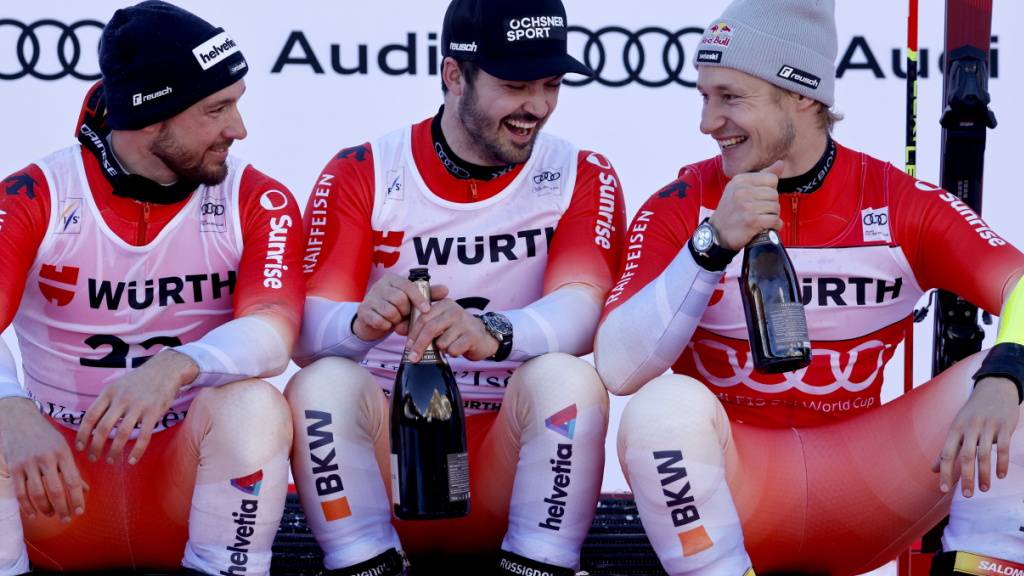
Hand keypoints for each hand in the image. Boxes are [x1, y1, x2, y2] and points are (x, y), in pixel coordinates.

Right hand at [0, 397, 87, 521]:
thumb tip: (85, 489)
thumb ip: (73, 469)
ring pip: (38, 493)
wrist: (19, 421)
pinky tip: (33, 513)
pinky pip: (21, 492)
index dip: (77, 498)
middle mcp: (46, 458)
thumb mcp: (63, 447)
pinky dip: (27, 506)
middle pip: (56, 490)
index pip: (73, 480)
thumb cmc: (45, 436)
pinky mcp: (14, 468)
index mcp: (62, 453)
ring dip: (46, 508)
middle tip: (66, 519)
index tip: (80, 511)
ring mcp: (28, 464)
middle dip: (63, 508)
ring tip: (52, 515)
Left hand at [75, 349, 196, 464]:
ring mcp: (138, 406)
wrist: (165, 369)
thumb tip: (91, 423)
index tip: (80, 447)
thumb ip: (106, 401)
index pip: (90, 416)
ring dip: (114, 451)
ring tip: (111, 461)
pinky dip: (137, 451)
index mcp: (109, 392)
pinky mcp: (154, 412)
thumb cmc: (139, 380)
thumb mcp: (118, 385)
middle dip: (95, 447)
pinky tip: (132, 460)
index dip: (82, 434)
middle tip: (93, 458)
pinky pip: (143, 436)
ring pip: (121, 434)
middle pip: (103, 428)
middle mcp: (121, 399)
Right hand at [353, 273, 448, 340]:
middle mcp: (380, 285)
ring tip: (395, 320)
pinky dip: (386, 325)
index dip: (419, 299)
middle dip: (405, 311)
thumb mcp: (411, 301)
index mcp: (393, 279)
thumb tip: (446, 290)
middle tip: (404, 315)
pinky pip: (379, 320)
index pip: (409, 286)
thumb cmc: (395, 308)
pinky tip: (386, 324)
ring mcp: (370, 298)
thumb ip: (428, 295)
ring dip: (396, 320)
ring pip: (390, 311)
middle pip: (399, 299)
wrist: (372, 321)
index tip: (426, 310)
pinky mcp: (363, 311)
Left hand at [405, 299, 498, 362]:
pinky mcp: (472, 336)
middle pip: (430, 329)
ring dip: (441, 349)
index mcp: (444, 304)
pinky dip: (452, 353)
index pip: (423, 318)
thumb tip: (398, 328)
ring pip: (442, 342)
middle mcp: (454, 310)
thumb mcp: (439, 324)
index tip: (408, 346)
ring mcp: (464, 323)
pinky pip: (453, 349)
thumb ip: (420, 325)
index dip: (413, 333)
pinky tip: (457, 349)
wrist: (484, 337)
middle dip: (419, 345)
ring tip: (447, 347)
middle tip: (413, 357)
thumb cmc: (457, 331)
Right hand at [708, 160, 784, 249]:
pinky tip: (767, 226)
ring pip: (776, 207)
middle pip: (774, 194)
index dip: (769, 190)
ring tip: (762, 219)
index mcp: (741, 180)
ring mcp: (746, 206)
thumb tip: (781, 163)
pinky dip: (774, 225)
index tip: (760, 199)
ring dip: (773, 216)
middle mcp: (742, 191)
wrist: (717, 233)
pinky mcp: (751, 221)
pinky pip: (774, 220)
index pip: (771, 179)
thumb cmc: (731, 210)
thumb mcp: (741, 188)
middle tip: (761, 211)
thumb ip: (762, 175)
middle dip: (771, 204)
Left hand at [933, 377, 1020, 496]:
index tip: (943, 489)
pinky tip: (1000, 475)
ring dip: (984, 474)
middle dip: (965, 477)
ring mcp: (987, 426)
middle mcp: (969, 427)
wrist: (995, 388)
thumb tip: (933, 469)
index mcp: (955, 429)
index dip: (944, 472)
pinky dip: (1002, 463)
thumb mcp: (957, 427)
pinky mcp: (1004, 426)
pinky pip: (1003, 448)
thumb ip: (946, 448)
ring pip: (984, 454)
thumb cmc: (973, 412)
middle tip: (967, 495)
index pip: (946, 453)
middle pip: (965, 456)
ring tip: (984, 489)